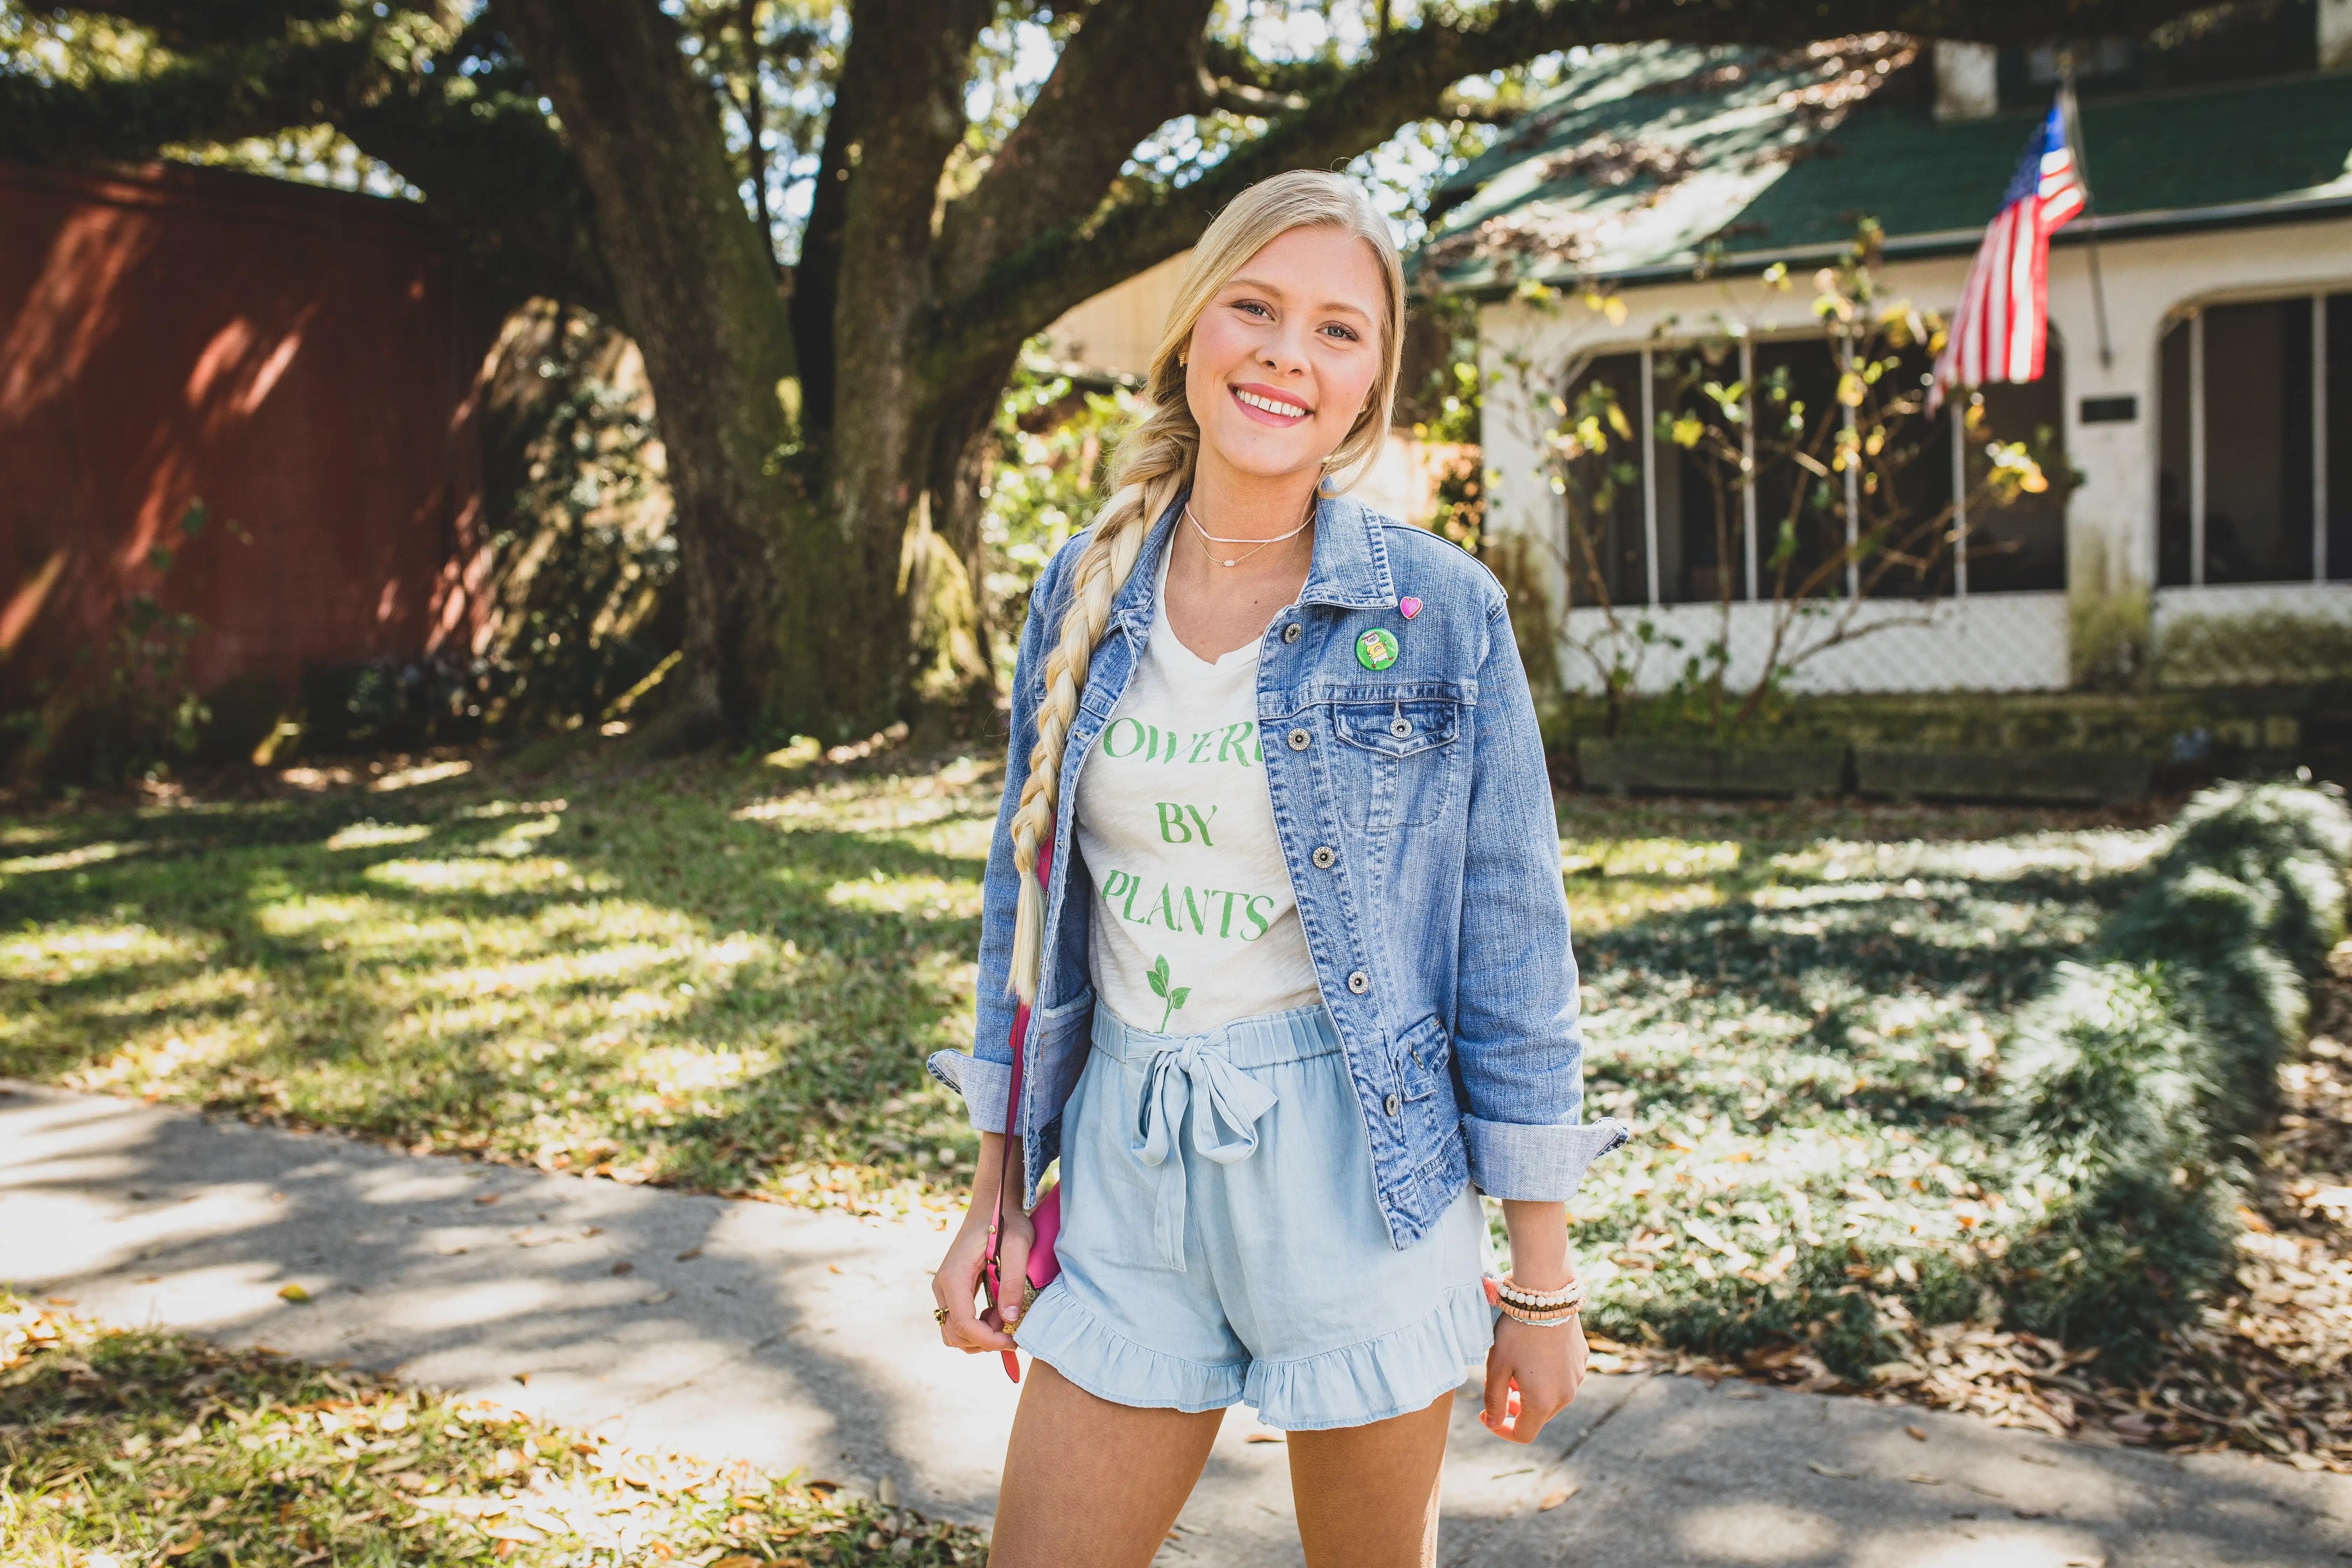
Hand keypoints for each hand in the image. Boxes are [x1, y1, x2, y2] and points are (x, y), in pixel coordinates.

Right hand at [932, 1173, 1030, 1353]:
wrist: (993, 1205)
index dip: (988, 1340)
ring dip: (979, 1335)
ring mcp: (944, 1289)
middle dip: (983, 1341)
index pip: (963, 1325)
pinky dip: (977, 1326)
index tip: (1014, 1340)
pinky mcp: (952, 1290)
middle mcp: (942, 1286)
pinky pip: (958, 1320)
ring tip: (1003, 1316)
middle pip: (953, 1334)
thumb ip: (1013, 1281)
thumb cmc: (1007, 1221)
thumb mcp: (1018, 1245)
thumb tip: (1009, 1319)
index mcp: (954, 1277)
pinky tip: (997, 1311)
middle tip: (1010, 1327)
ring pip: (953, 1332)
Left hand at [1480, 1313, 1587, 1442]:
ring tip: (1514, 1368)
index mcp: (1543, 1401)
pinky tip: (1532, 1355)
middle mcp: (1566, 1394)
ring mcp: (1577, 1376)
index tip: (1485, 1415)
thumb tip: (1493, 1422)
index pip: (1523, 1433)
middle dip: (1516, 1407)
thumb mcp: (1497, 1366)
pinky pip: (1562, 1378)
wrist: (1546, 1295)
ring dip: (1531, 1392)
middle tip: (1498, 1386)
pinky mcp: (1582, 1359)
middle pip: (1538, 1415)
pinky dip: (1545, 1377)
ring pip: (1551, 1396)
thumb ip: (1494, 1399)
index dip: (1502, 1429)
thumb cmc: (1516, 1331)